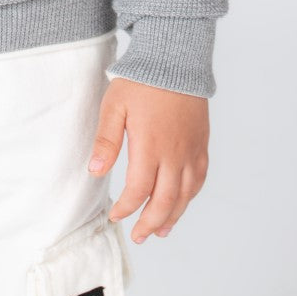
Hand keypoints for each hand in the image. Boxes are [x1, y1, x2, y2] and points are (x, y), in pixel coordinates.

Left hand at [87, 77, 209, 243]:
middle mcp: (174, 153)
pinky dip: (190, 196)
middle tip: (139, 236)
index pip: (139, 190)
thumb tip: (95, 171)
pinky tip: (181, 202)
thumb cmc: (141, 80)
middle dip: (150, 223)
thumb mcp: (114, 105)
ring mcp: (191, 149)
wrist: (175, 59)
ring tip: (160, 231)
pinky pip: (199, 178)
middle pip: (165, 200)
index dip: (126, 208)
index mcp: (150, 145)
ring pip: (185, 194)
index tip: (116, 215)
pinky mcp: (201, 143)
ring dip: (172, 216)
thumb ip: (106, 140)